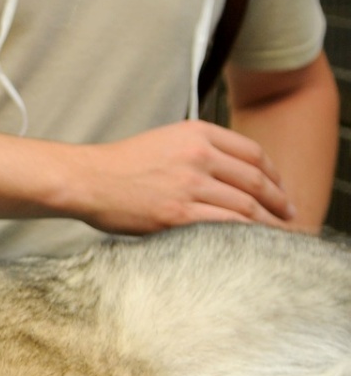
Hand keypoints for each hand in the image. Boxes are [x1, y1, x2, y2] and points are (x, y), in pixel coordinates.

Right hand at [72, 120, 295, 233]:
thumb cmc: (119, 165)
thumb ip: (198, 149)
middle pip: (255, 180)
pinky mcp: (178, 214)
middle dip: (279, 200)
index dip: (274, 173)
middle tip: (289, 213)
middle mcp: (198, 155)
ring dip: (267, 221)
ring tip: (277, 233)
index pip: (252, 152)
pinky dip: (246, 234)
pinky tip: (253, 241)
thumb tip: (228, 172)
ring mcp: (190, 185)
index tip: (280, 188)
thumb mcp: (164, 140)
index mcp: (197, 133)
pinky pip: (226, 224)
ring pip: (246, 205)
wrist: (87, 180)